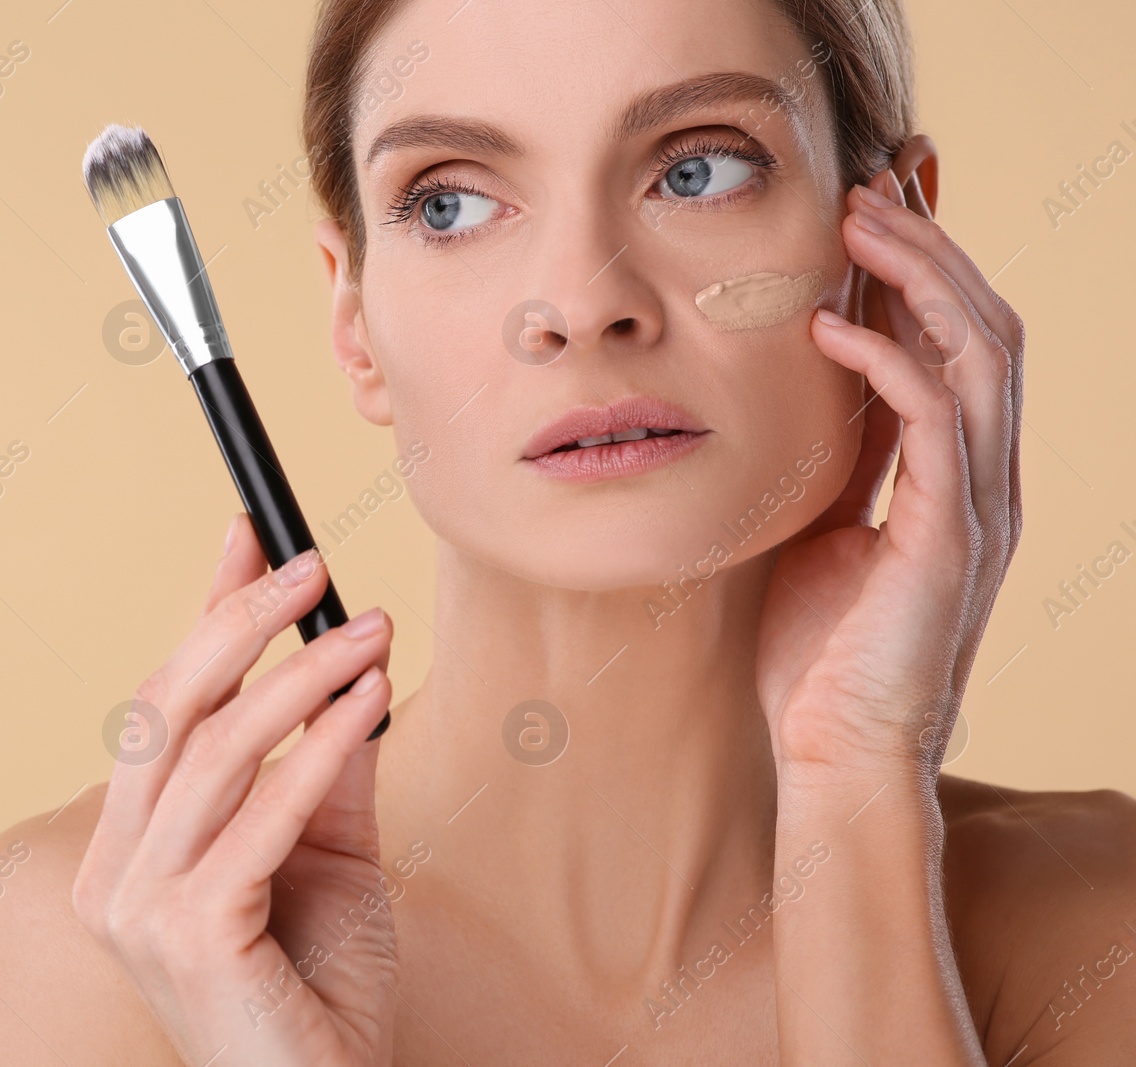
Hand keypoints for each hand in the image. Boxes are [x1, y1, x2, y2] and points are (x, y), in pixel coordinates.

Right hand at [71, 512, 397, 1066]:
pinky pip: (263, 810)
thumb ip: (328, 767)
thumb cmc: (320, 989)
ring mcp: (139, 905)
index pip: (163, 704)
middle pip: (167, 709)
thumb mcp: (331, 853)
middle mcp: (115, 870)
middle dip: (241, 623)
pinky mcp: (189, 932)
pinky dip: (321, 746)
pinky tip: (368, 703)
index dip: (203, 614)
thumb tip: (350, 668)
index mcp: (132, 846)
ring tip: (372, 634)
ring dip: (303, 678)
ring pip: (215, 749)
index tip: (249, 536)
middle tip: (315, 567)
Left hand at [754, 162, 1024, 783]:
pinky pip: (931, 422)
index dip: (923, 268)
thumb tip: (805, 382)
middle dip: (929, 248)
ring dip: (920, 278)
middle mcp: (984, 478)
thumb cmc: (817, 653)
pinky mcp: (950, 537)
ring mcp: (978, 506)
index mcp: (956, 474)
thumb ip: (835, 457)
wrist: (833, 752)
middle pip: (984, 326)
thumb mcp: (820, 527)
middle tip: (864, 189)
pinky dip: (888, 362)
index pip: (957, 342)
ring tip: (856, 223)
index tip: (868, 208)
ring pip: (979, 355)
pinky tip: (830, 328)